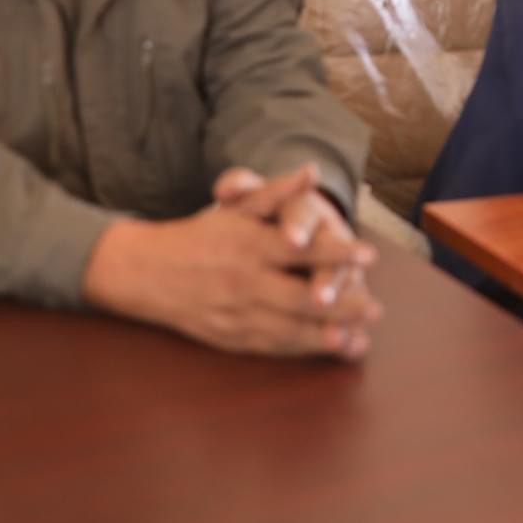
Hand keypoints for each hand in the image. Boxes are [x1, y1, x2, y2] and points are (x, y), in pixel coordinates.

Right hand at [81, 163, 381, 358]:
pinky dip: (305, 350)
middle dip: (341, 304)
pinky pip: (274, 347)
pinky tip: (333, 348)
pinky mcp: (232, 338)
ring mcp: (238, 314)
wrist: (146, 272)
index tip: (369, 255)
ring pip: (290, 329)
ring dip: (328, 336)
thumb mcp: (235, 207)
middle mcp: (245, 282)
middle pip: (300, 297)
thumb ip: (275, 190)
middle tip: (376, 307)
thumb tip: (311, 171)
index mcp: (249, 246)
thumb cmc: (200, 235)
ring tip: (361, 338)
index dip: (336, 252)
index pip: (300, 249)